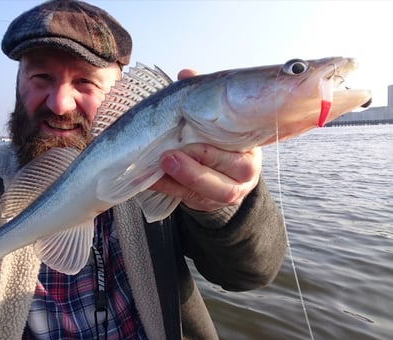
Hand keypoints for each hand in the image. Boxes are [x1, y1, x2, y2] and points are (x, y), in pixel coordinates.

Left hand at [149, 69, 261, 211]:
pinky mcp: (208, 203)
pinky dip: (168, 187)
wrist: (220, 176)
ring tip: (163, 163)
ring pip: (214, 189)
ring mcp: (230, 191)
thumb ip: (202, 99)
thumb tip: (186, 74)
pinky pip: (189, 198)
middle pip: (231, 168)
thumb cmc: (216, 140)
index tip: (196, 130)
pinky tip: (150, 178)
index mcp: (251, 147)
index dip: (220, 144)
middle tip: (171, 153)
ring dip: (186, 176)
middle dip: (200, 160)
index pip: (243, 147)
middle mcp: (247, 172)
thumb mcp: (214, 120)